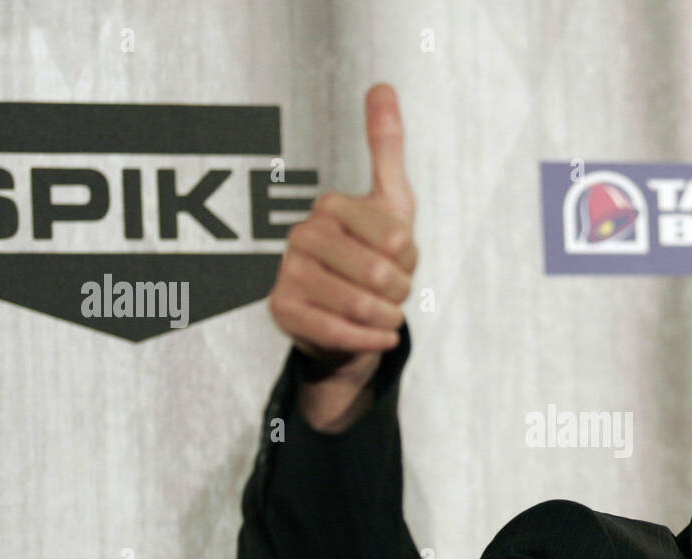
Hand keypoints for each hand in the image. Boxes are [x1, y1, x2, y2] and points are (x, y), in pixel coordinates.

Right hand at [268, 83, 417, 429]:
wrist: (347, 314)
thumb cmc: (371, 254)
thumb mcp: (389, 201)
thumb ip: (386, 146)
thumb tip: (382, 86)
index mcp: (330, 206)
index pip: (398, 238)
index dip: (409, 257)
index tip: (398, 258)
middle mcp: (302, 235)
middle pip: (380, 274)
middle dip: (399, 292)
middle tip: (390, 291)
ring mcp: (288, 274)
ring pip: (362, 305)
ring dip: (387, 317)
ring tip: (383, 311)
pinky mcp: (282, 311)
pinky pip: (339, 332)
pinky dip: (371, 339)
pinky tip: (380, 335)